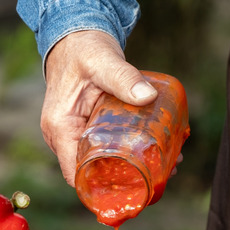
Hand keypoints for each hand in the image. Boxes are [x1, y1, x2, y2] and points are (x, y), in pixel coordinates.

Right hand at [41, 30, 157, 185]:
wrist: (75, 39)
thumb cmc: (83, 49)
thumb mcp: (102, 61)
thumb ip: (123, 78)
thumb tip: (148, 95)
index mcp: (59, 128)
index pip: (75, 175)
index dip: (101, 188)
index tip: (135, 190)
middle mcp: (63, 137)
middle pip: (92, 173)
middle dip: (127, 178)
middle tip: (164, 174)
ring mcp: (75, 135)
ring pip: (101, 162)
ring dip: (132, 167)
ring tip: (169, 164)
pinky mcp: (87, 130)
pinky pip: (106, 148)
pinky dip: (128, 152)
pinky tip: (157, 150)